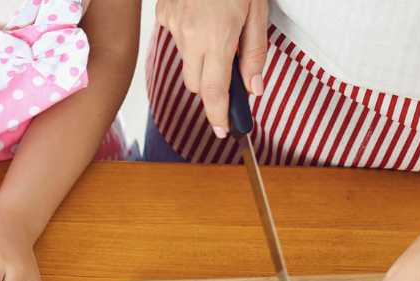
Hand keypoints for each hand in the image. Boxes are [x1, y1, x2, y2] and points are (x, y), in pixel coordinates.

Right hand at [156, 0, 268, 136]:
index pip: (215, 91)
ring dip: (200, 55)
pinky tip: (200, 13)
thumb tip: (254, 87)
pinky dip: (188, 33)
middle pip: (196, 84)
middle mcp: (190, 36)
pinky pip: (175, 37)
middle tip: (227, 64)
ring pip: (186, 60)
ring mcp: (173, 25)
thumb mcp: (257, 10)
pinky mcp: (163, 14)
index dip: (218, 115)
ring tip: (215, 26)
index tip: (223, 130)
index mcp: (218, 36)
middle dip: (210, 84)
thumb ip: (255, 52)